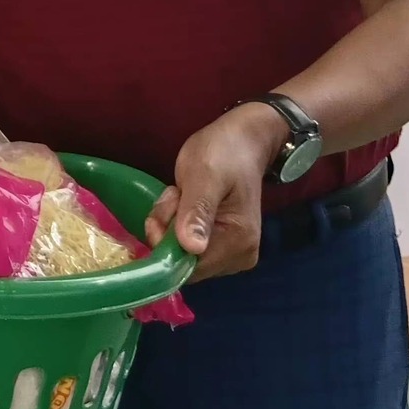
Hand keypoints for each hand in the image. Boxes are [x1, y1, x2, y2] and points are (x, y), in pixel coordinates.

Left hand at [144, 103, 282, 280]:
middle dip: (169, 228)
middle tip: (177, 194)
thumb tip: (192, 248)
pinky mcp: (220, 245)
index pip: (188, 266)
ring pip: (180, 252)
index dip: (167, 241)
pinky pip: (184, 244)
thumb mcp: (204, 175)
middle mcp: (239, 257)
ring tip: (183, 193)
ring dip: (170, 222)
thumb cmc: (224, 153)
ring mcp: (230, 253)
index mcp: (239, 243)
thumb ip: (197, 211)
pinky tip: (185, 200)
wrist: (242, 141)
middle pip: (183, 261)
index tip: (170, 205)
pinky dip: (176, 223)